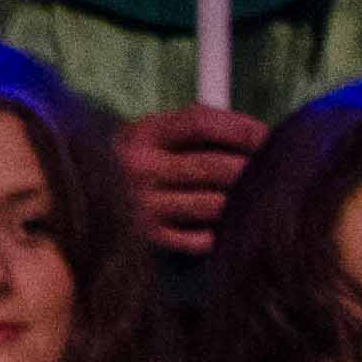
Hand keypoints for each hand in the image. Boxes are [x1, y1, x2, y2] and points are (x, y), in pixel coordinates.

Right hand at [115, 107, 266, 255]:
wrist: (81, 195)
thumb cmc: (139, 158)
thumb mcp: (154, 132)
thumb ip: (198, 128)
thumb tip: (261, 137)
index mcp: (143, 132)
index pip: (202, 123)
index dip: (244, 129)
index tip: (273, 138)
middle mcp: (140, 167)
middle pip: (217, 167)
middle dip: (255, 170)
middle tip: (279, 174)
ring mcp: (143, 205)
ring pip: (215, 205)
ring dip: (243, 202)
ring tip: (261, 199)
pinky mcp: (149, 237)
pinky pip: (201, 239)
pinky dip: (222, 232)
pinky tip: (231, 226)